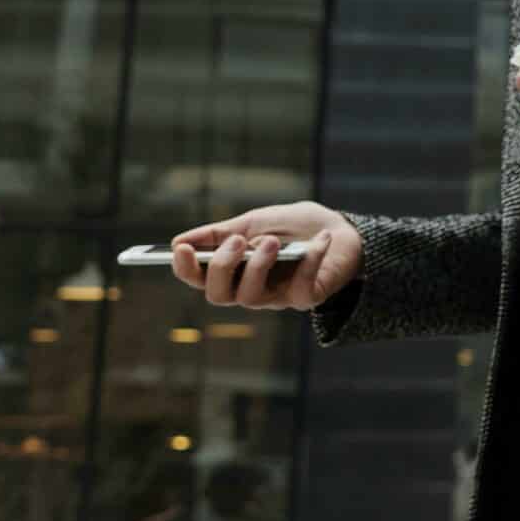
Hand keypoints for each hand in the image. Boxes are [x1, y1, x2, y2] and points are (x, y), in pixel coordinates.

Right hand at [171, 202, 360, 311]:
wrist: (342, 230)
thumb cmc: (294, 227)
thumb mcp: (256, 222)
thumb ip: (221, 232)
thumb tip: (177, 242)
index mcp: (234, 270)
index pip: (200, 279)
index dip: (185, 269)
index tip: (180, 249)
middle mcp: (250, 289)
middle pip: (219, 295)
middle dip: (222, 268)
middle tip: (236, 241)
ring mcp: (278, 297)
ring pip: (250, 298)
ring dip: (258, 267)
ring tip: (270, 241)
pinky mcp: (307, 298)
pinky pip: (301, 290)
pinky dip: (310, 261)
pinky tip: (319, 240)